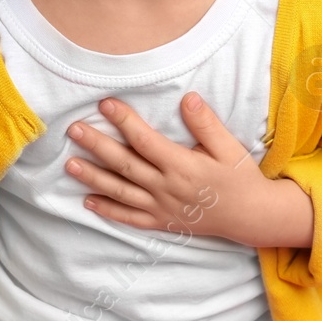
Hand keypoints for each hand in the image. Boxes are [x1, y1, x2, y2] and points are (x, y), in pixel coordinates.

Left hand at [63, 93, 314, 248]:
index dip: (124, 121)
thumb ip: (207, 124)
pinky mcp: (161, 222)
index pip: (145, 141)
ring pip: (121, 192)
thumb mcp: (230, 148)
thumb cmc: (240, 178)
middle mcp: (166, 188)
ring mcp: (161, 207)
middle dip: (98, 146)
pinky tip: (87, 201)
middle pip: (125, 165)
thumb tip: (187, 99)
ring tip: (70, 164)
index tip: (105, 104)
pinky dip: (108, 211)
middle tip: (74, 130)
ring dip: (94, 178)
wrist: (251, 217)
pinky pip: (130, 218)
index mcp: (182, 166)